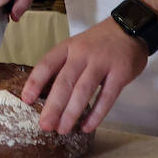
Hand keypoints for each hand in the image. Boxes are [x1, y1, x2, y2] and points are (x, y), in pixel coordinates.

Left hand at [22, 20, 146, 133]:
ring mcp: (102, 63)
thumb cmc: (99, 43)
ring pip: (83, 90)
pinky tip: (87, 126)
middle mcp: (82, 54)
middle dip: (53, 106)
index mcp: (68, 47)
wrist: (131, 28)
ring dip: (71, 112)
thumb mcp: (77, 46)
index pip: (47, 64)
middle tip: (45, 125)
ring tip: (63, 129)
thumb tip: (45, 93)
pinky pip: (106, 97)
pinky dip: (96, 114)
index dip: (35, 82)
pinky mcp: (120, 73)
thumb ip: (63, 66)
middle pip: (64, 81)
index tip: (26, 100)